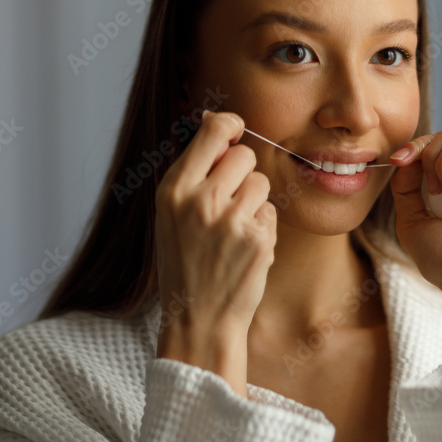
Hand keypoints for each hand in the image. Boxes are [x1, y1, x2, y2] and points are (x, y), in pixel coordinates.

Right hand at [153, 110, 276, 395]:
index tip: (235, 131)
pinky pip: (270, 211)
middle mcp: (201, 201)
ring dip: (254, 202)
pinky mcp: (258, 239)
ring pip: (261, 183)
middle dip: (243, 172)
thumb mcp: (171, 215)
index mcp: (173, 191)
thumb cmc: (185, 265)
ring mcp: (231, 221)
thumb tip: (214, 120)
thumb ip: (193, 171)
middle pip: (244, 155)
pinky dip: (263, 227)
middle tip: (230, 201)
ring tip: (233, 231)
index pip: (212, 131)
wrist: (197, 320)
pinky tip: (243, 250)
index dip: (230, 125)